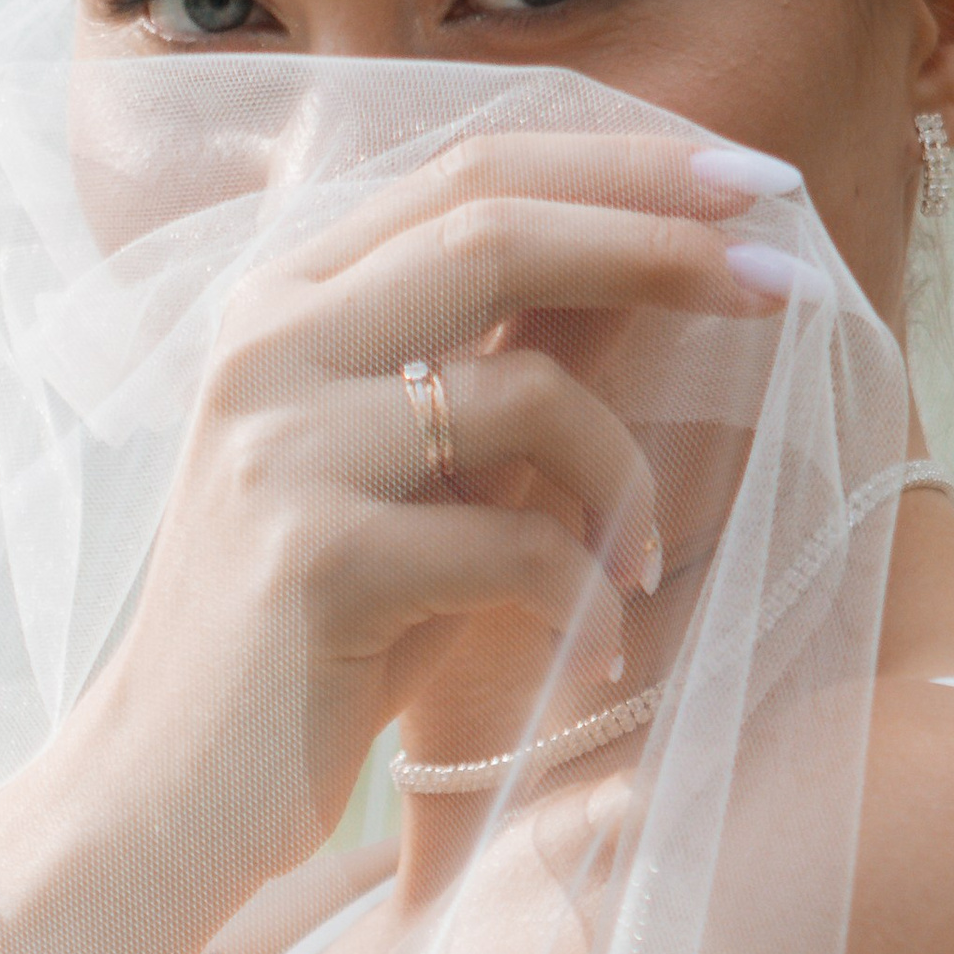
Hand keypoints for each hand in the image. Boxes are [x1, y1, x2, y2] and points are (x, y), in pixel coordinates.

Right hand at [57, 131, 810, 905]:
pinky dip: (590, 595)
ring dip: (628, 478)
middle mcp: (266, 347)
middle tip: (789, 277)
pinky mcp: (313, 561)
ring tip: (647, 560)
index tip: (755, 180)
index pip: (469, 174)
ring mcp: (281, 448)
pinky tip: (600, 649)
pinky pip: (517, 544)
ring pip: (524, 392)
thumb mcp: (405, 474)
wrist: (164, 791)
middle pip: (496, 230)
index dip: (622, 163)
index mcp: (283, 302)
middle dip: (663, 242)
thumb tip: (652, 259)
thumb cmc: (310, 636)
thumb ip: (490, 363)